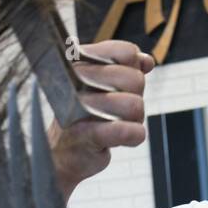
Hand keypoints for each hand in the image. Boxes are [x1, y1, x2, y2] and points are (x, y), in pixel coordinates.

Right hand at [48, 40, 154, 196]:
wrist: (59, 154)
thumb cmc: (81, 117)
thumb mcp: (100, 87)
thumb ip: (124, 68)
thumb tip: (147, 61)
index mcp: (81, 64)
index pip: (125, 52)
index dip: (134, 68)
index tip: (122, 83)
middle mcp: (78, 81)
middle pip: (135, 79)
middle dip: (136, 97)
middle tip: (120, 109)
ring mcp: (81, 108)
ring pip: (135, 106)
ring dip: (135, 120)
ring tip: (117, 123)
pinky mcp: (87, 135)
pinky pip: (129, 131)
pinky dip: (134, 136)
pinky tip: (122, 137)